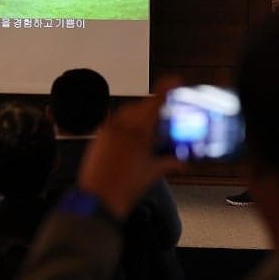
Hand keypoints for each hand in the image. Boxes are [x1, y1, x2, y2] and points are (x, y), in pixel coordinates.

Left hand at [77, 77, 184, 219]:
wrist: (98, 199)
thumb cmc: (124, 187)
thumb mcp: (152, 172)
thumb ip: (168, 162)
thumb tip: (181, 161)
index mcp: (137, 131)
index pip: (154, 104)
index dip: (165, 89)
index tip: (173, 80)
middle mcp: (120, 127)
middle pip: (139, 108)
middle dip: (151, 109)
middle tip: (162, 118)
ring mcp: (106, 131)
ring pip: (125, 115)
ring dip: (136, 118)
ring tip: (146, 132)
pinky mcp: (97, 138)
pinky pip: (112, 124)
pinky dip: (123, 126)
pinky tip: (130, 140)